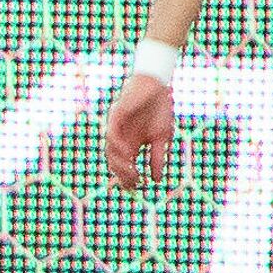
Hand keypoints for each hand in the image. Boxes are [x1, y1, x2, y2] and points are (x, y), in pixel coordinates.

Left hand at [103, 74, 174, 190]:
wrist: (158, 86)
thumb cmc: (159, 110)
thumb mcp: (162, 138)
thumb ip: (157, 157)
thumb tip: (157, 180)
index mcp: (131, 144)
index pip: (124, 165)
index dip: (127, 177)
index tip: (137, 186)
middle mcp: (121, 137)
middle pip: (114, 161)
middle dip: (122, 174)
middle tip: (134, 182)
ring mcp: (117, 126)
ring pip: (110, 149)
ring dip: (119, 163)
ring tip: (131, 171)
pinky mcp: (116, 114)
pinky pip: (111, 132)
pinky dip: (117, 144)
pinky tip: (127, 153)